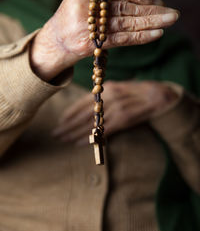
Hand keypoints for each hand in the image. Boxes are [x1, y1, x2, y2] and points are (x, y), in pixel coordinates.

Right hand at [30, 0, 178, 81]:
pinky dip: (140, 36)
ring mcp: (86, 25)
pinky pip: (121, 39)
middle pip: (126, 7)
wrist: (54, 42)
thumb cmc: (74, 18)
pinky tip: (156, 34)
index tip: (160, 2)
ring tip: (170, 21)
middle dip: (152, 10)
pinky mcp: (90, 43)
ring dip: (151, 23)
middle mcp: (85, 5)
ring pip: (126, 23)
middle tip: (173, 13)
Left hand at [52, 80, 178, 145]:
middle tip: (55, 134)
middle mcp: (109, 97)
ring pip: (91, 124)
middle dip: (67, 125)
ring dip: (75, 133)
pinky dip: (91, 138)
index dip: (69, 113)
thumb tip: (88, 109)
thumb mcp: (119, 90)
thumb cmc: (137, 93)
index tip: (60, 122)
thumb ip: (104, 97)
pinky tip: (79, 143)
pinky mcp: (124, 119)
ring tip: (63, 139)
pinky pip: (103, 131)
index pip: (82, 102)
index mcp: (107, 88)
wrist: (161, 96)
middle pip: (83, 114)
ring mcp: (116, 108)